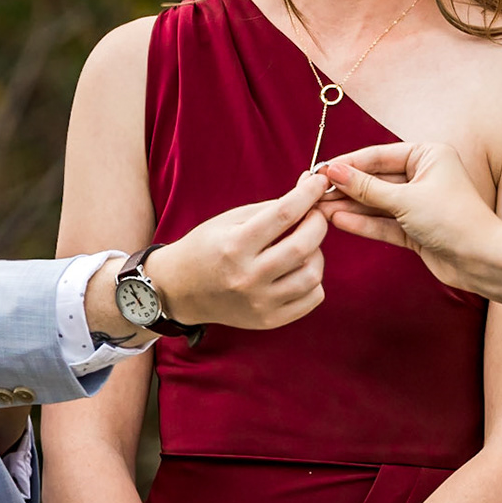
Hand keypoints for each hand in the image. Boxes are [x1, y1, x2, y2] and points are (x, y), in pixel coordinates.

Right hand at [144, 172, 330, 329]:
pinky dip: (314, 280)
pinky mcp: (268, 320)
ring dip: (317, 253)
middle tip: (315, 214)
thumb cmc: (207, 248)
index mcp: (234, 245)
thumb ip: (271, 207)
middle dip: (318, 223)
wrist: (181, 290)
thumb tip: (309, 189)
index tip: (320, 182)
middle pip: (303, 246)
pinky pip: (311, 298)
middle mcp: (247, 277)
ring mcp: (259, 302)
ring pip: (312, 275)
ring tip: (304, 245)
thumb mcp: (229, 220)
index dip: (308, 194)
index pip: (283, 214)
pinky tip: (300, 269)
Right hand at [319, 142, 497, 288]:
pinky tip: (338, 220)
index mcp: (428, 155)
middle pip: (376, 180)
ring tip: (318, 209)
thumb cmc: (453, 220)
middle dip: (346, 187)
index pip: (379, 155)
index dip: (348, 163)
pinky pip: (384, 223)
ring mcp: (419, 204)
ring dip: (350, 207)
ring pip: (377, 204)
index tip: (320, 169)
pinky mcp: (415, 230)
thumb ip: (366, 188)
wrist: (482, 260)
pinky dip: (363, 223)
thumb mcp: (405, 199)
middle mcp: (424, 176)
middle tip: (313, 192)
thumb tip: (333, 172)